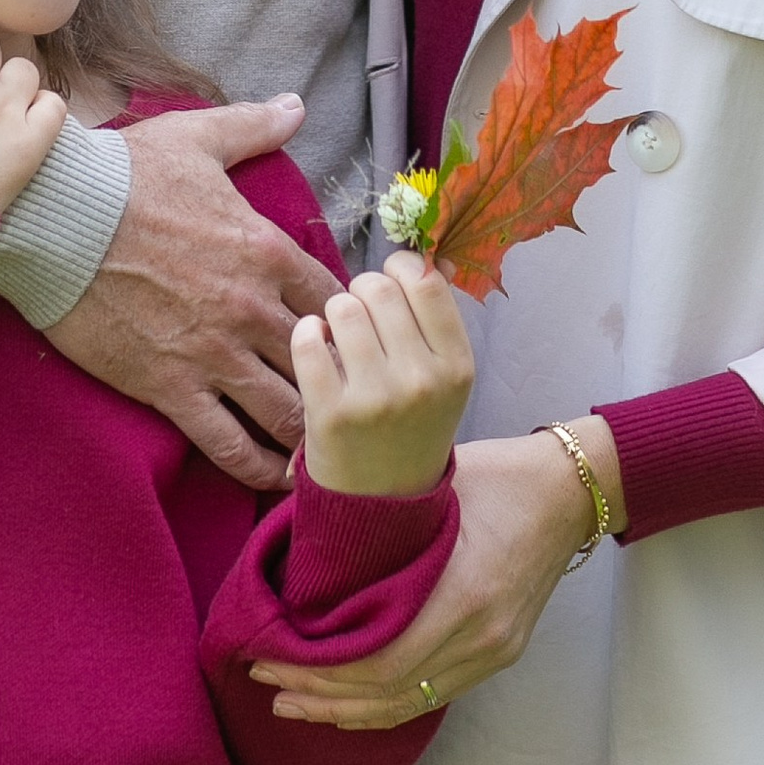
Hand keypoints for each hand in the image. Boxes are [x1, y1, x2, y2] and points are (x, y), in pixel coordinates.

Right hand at [44, 97, 337, 490]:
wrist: (53, 218)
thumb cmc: (123, 174)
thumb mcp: (196, 138)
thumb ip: (253, 126)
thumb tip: (295, 106)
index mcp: (265, 248)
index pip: (337, 299)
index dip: (351, 322)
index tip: (350, 337)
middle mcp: (252, 306)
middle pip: (324, 361)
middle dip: (340, 381)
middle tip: (346, 400)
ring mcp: (214, 352)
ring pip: (289, 411)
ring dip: (311, 431)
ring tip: (323, 448)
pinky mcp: (171, 388)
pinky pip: (229, 443)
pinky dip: (258, 467)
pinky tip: (273, 476)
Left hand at [249, 419, 624, 726]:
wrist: (571, 492)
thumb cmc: (498, 475)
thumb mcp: (432, 480)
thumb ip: (369, 506)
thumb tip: (292, 499)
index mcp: (464, 594)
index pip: (379, 661)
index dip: (319, 670)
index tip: (270, 652)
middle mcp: (482, 636)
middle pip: (388, 693)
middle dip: (320, 694)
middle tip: (266, 677)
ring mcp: (494, 652)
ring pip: (409, 705)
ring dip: (347, 709)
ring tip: (294, 701)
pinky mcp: (498, 655)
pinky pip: (433, 695)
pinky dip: (385, 704)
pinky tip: (347, 702)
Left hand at [294, 255, 473, 498]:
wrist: (381, 508)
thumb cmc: (411, 429)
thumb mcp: (444, 379)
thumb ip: (439, 320)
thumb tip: (435, 256)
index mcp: (457, 366)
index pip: (426, 281)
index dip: (401, 271)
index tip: (390, 285)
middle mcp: (422, 380)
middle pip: (380, 288)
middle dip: (362, 291)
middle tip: (359, 315)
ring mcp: (375, 398)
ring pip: (342, 307)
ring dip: (334, 313)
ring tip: (338, 336)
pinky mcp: (329, 414)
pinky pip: (308, 340)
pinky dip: (306, 334)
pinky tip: (314, 348)